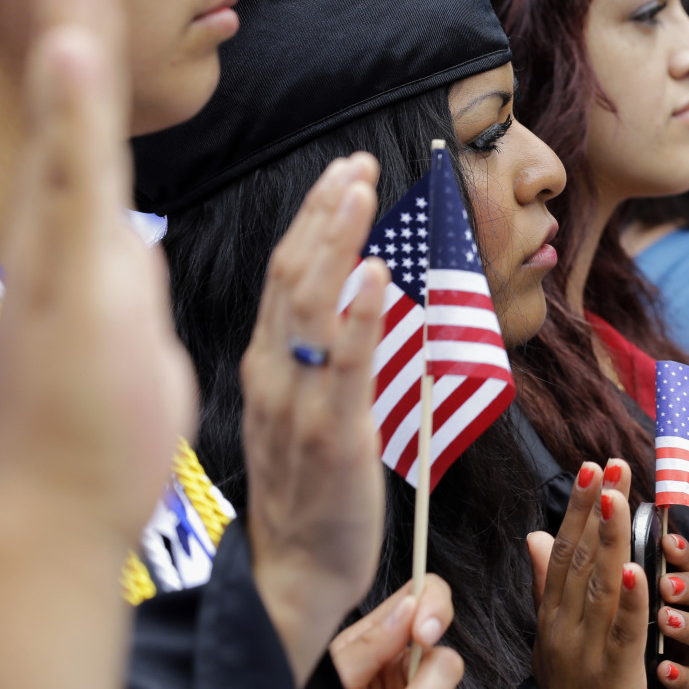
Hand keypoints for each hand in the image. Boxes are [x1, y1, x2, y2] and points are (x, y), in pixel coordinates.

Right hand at [0, 0, 193, 546]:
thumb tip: (120, 231)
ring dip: (70, 32)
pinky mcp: (67, 277)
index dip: (85, 50)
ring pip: (68, 125)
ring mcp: (55, 247)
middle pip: (67, 102)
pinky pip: (73, 187)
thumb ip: (114, 263)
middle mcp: (54, 225)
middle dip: (70, 13)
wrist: (52, 500)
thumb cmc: (89, 415)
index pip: (83, 123)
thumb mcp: (114, 317)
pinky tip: (69, 53)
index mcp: (75, 229)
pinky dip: (70, 115)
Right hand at [242, 153, 391, 682]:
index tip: (344, 172)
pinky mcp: (331, 434)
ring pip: (310, 305)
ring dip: (337, 242)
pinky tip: (379, 273)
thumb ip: (320, 350)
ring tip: (360, 191)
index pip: (285, 272)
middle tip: (357, 164)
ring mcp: (298, 402)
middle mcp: (273, 372)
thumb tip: (355, 291)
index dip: (313, 218)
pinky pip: (345, 365)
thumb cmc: (310, 483)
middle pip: (292, 274)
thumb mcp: (305, 402)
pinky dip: (361, 314)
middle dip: (326, 213)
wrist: (299, 566)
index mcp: (267, 362)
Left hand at [329, 575, 462, 688]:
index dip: (435, 604)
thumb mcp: (336, 674)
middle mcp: (401, 665)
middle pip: (444, 650)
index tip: (425, 632)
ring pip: (446, 679)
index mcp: (376, 639)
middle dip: (434, 674)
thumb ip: (369, 644)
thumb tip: (409, 607)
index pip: (422, 595)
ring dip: (427, 688)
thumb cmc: (311, 686)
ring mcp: (412, 687)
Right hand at [529, 460, 688, 688]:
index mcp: (550, 619)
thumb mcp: (553, 638)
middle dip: (597, 510)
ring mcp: (584, 653)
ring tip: (619, 497)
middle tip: (612, 466)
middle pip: (579, 561)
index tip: (593, 470)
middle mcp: (561, 632)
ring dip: (609, 539)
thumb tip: (536, 535)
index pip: (563, 553)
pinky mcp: (613, 676)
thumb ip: (547, 587)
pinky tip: (635, 567)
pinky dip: (628, 600)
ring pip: (598, 588)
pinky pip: (622, 632)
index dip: (578, 510)